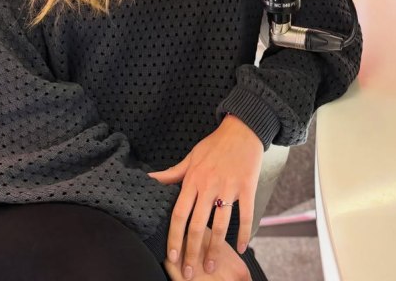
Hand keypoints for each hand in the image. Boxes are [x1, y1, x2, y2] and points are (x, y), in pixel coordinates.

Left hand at [149, 115, 262, 276]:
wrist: (242, 128)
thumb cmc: (214, 144)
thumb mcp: (190, 157)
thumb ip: (172, 174)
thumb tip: (149, 180)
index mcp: (193, 180)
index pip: (179, 214)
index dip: (175, 238)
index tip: (172, 257)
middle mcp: (209, 185)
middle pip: (197, 225)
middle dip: (192, 252)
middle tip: (190, 272)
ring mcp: (229, 187)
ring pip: (220, 225)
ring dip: (216, 249)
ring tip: (212, 266)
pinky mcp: (247, 187)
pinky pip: (246, 214)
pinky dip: (244, 233)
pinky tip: (242, 248)